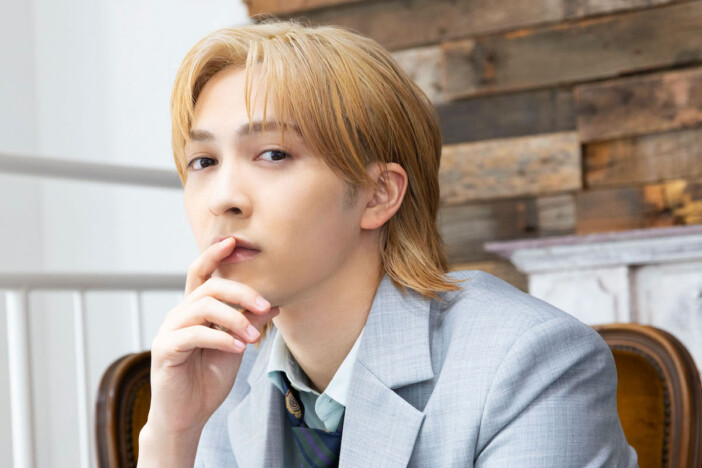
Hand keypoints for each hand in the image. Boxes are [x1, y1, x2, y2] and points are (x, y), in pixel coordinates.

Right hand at [145, 237, 278, 435]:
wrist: (188, 416)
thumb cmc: (207, 380)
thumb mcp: (236, 346)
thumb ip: (248, 323)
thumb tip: (273, 303)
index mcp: (194, 310)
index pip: (201, 273)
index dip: (214, 255)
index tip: (233, 241)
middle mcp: (179, 315)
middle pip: (210, 287)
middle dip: (241, 292)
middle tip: (265, 305)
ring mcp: (169, 331)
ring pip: (204, 307)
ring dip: (235, 318)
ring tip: (254, 336)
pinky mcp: (165, 350)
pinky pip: (195, 334)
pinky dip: (221, 338)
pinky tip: (239, 348)